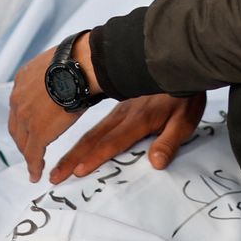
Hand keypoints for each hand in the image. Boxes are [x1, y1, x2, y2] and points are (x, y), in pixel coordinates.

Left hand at [8, 34, 99, 182]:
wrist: (79, 67)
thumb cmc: (78, 60)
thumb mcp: (58, 61)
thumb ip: (56, 72)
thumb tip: (70, 71)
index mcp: (24, 79)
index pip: (19, 104)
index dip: (23, 117)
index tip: (29, 124)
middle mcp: (19, 98)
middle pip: (16, 125)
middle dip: (21, 138)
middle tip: (28, 148)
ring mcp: (26, 117)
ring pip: (22, 141)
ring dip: (27, 152)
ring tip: (33, 163)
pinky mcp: (37, 133)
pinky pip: (33, 155)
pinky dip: (33, 167)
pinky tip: (36, 174)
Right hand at [48, 93, 206, 184]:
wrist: (180, 64)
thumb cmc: (185, 96)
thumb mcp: (185, 120)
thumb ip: (169, 141)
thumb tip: (156, 163)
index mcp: (139, 119)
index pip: (113, 142)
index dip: (96, 157)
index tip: (78, 171)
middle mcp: (123, 115)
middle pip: (93, 139)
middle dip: (72, 158)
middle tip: (55, 175)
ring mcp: (120, 111)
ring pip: (92, 132)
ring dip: (74, 151)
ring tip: (58, 167)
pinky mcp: (120, 108)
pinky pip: (98, 126)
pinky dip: (83, 139)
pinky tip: (78, 146)